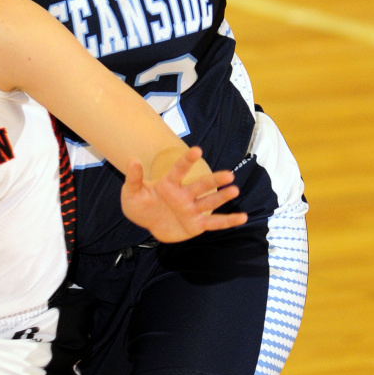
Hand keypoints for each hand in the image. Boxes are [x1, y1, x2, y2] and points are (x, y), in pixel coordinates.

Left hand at [120, 147, 247, 242]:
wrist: (147, 224)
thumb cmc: (139, 205)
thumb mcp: (131, 193)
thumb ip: (133, 178)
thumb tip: (132, 159)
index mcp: (169, 184)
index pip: (179, 170)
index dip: (187, 160)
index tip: (197, 150)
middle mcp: (184, 194)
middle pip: (201, 186)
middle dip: (214, 180)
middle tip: (229, 174)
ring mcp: (191, 209)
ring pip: (209, 202)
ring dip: (222, 197)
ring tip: (235, 189)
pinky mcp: (196, 224)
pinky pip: (214, 223)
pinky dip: (228, 221)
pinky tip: (242, 217)